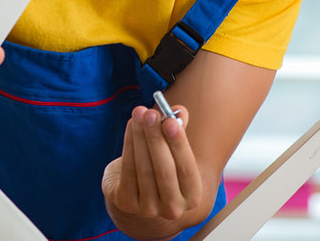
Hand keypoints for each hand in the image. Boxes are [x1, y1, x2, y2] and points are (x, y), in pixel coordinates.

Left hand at [102, 103, 202, 232]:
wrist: (139, 191)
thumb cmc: (163, 165)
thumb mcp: (174, 150)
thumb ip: (179, 130)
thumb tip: (178, 110)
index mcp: (192, 197)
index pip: (186, 169)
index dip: (178, 145)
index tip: (170, 121)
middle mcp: (172, 209)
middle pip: (164, 169)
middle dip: (155, 138)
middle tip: (150, 113)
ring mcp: (148, 209)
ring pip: (143, 168)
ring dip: (139, 136)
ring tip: (138, 113)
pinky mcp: (126, 203)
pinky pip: (127, 170)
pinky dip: (128, 144)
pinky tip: (130, 126)